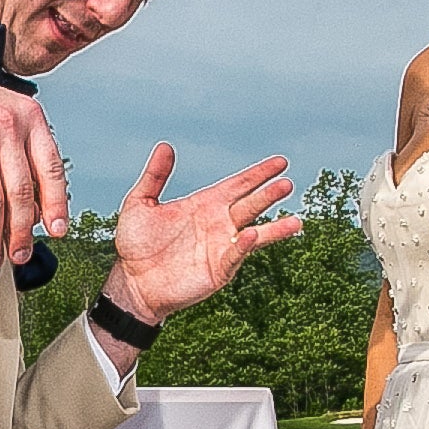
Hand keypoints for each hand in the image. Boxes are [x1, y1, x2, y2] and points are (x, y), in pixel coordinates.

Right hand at [0, 58, 65, 271]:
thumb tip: (34, 207)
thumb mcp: (1, 116)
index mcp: (27, 116)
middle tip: (19, 253)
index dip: (56, 205)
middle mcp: (5, 125)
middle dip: (21, 232)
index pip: (51, 168)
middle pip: (21, 192)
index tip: (56, 230)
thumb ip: (20, 155)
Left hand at [106, 144, 299, 321]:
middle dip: (269, 195)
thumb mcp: (139, 204)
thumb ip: (155, 176)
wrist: (131, 281)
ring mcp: (221, 247)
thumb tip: (165, 146)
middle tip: (287, 183)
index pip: (239, 184)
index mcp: (205, 204)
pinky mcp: (218, 269)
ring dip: (275, 227)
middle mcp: (219, 223)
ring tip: (297, 222)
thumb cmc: (135, 244)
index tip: (280, 162)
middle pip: (251, 205)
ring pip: (255, 233)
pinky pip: (235, 255)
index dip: (259, 174)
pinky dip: (244, 246)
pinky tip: (251, 235)